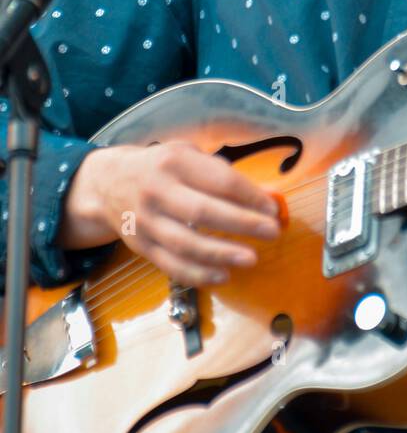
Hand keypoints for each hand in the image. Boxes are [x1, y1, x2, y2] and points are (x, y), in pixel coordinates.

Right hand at [57, 140, 284, 286]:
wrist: (106, 183)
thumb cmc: (161, 168)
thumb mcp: (188, 156)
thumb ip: (223, 175)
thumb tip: (266, 198)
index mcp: (175, 162)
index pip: (219, 180)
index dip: (250, 196)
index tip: (273, 208)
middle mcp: (157, 190)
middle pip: (203, 211)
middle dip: (242, 224)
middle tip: (272, 232)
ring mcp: (146, 221)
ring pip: (185, 243)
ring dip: (221, 254)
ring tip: (251, 259)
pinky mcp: (140, 246)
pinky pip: (171, 265)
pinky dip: (198, 274)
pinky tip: (222, 276)